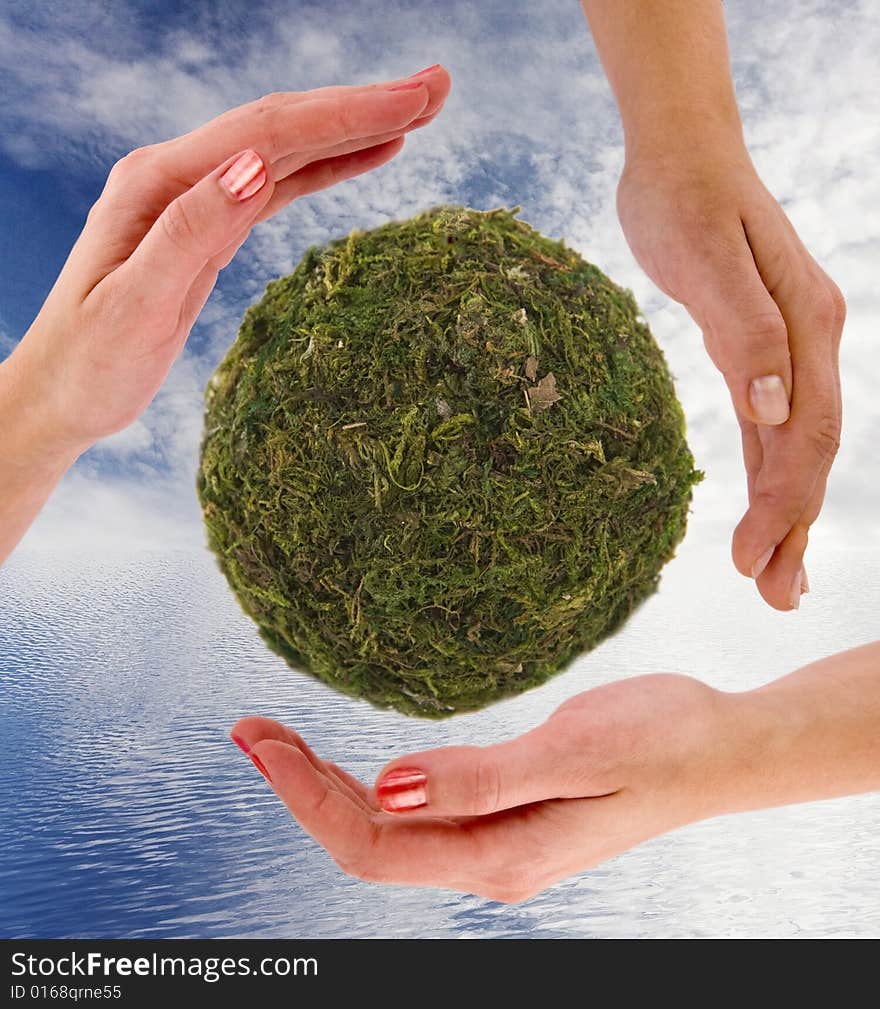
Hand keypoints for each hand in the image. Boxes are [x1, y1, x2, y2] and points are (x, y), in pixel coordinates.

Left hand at [7, 65, 449, 459]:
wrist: (61, 394)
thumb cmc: (90, 361)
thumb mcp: (136, 305)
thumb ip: (191, 232)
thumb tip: (255, 167)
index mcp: (160, 182)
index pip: (267, 132)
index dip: (345, 113)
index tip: (412, 102)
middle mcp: (179, 176)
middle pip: (284, 125)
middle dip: (363, 105)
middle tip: (437, 89)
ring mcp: (196, 198)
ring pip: (288, 150)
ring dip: (353, 128)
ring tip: (418, 113)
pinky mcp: (210, 226)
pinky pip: (280, 184)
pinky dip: (328, 167)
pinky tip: (366, 156)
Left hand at [230, 676, 737, 902]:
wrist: (717, 749)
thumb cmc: (660, 742)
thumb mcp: (573, 752)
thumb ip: (480, 780)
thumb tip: (387, 789)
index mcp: (499, 855)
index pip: (372, 843)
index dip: (307, 799)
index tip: (262, 743)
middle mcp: (487, 858)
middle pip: (365, 838)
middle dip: (300, 787)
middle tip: (249, 729)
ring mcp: (494, 839)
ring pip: (384, 825)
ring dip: (326, 784)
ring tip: (276, 738)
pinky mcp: (502, 812)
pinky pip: (415, 809)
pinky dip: (368, 781)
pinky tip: (347, 759)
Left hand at [616, 139, 844, 610]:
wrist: (681, 154)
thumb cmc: (686, 199)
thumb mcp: (707, 259)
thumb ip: (746, 331)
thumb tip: (770, 408)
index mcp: (806, 327)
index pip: (803, 435)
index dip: (782, 504)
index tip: (749, 561)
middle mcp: (809, 342)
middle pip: (809, 453)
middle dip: (793, 529)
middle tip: (773, 599)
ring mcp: (789, 348)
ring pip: (793, 446)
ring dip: (787, 513)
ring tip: (772, 575)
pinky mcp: (758, 349)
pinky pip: (770, 426)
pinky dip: (768, 473)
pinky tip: (761, 508)